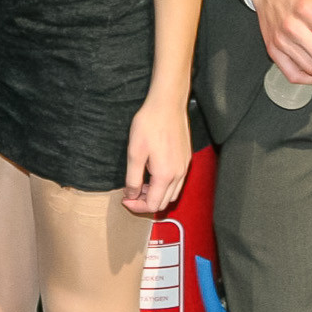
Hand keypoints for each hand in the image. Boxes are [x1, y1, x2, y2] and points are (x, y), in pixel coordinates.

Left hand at [122, 96, 191, 214]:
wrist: (167, 104)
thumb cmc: (150, 124)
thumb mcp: (135, 153)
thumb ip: (133, 179)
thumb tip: (131, 195)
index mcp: (165, 175)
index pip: (153, 205)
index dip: (137, 206)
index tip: (125, 199)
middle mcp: (178, 174)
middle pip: (164, 202)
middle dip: (146, 202)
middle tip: (131, 192)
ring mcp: (185, 167)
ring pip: (172, 193)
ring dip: (156, 194)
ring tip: (142, 182)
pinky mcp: (186, 159)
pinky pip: (177, 181)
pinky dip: (165, 184)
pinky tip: (153, 171)